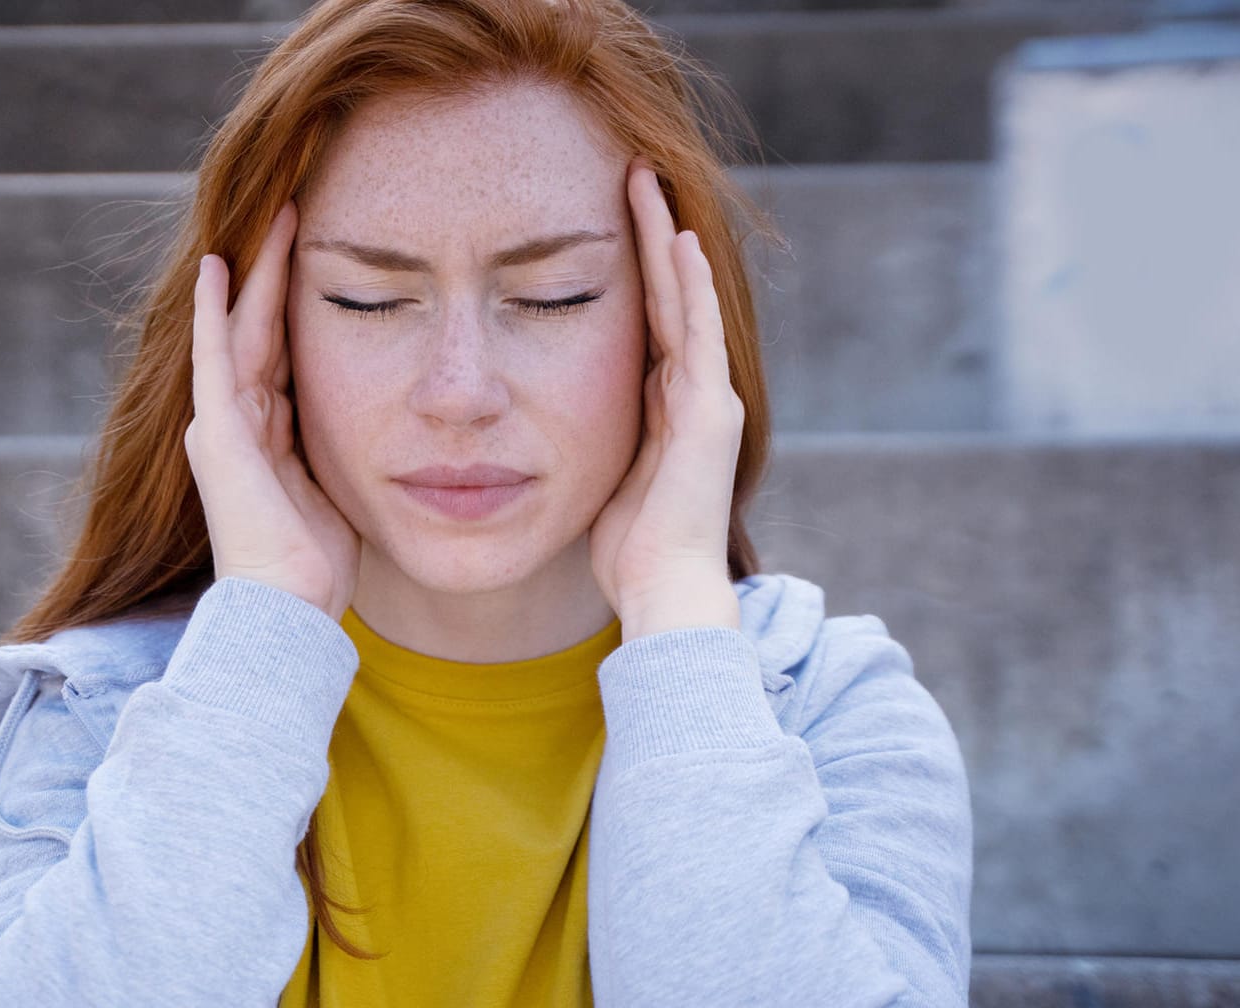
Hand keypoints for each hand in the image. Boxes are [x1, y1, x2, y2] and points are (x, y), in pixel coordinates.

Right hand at [186, 202, 359, 621]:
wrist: (287, 610)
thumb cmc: (319, 566)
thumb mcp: (340, 488)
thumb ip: (343, 452)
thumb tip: (388, 430)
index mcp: (267, 436)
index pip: (283, 352)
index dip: (298, 304)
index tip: (320, 257)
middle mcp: (236, 423)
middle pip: (260, 329)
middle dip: (277, 272)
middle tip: (296, 211)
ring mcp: (222, 425)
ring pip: (241, 330)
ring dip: (256, 274)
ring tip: (275, 218)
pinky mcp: (218, 433)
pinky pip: (215, 358)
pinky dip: (214, 312)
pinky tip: (218, 266)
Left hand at [589, 161, 743, 637]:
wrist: (661, 589)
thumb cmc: (626, 549)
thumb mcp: (596, 475)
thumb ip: (586, 439)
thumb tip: (541, 423)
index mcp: (662, 406)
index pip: (644, 319)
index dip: (629, 267)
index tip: (606, 217)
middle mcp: (691, 393)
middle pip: (667, 296)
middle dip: (650, 235)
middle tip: (632, 174)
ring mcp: (705, 398)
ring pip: (685, 301)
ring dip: (668, 241)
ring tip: (650, 184)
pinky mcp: (709, 411)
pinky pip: (698, 334)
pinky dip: (690, 287)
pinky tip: (679, 240)